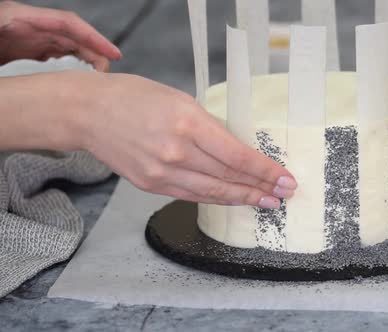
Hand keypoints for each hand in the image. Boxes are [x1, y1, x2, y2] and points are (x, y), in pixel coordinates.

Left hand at [0, 1, 119, 70]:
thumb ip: (0, 44)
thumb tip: (42, 53)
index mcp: (17, 18)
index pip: (67, 23)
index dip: (94, 37)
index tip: (114, 54)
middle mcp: (28, 26)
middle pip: (72, 35)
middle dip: (95, 52)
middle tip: (107, 77)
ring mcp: (27, 37)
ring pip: (66, 45)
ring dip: (86, 59)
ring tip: (99, 80)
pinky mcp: (23, 48)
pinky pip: (54, 54)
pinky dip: (71, 64)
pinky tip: (79, 77)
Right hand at [67, 71, 296, 208]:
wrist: (88, 112)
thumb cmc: (134, 97)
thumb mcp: (181, 100)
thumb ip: (210, 127)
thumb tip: (237, 150)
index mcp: (188, 123)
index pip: (238, 156)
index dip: (266, 171)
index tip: (286, 179)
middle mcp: (176, 152)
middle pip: (230, 178)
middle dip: (262, 188)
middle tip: (285, 195)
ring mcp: (162, 172)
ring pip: (213, 192)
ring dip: (244, 199)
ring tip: (267, 202)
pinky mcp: (151, 185)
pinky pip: (192, 196)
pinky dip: (217, 199)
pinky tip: (234, 199)